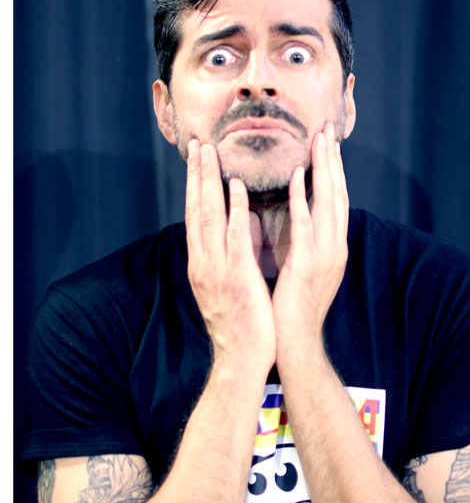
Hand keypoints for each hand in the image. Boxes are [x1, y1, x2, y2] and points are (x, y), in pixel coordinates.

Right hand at [185, 140, 275, 373]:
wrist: (242, 359)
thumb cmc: (240, 323)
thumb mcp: (228, 285)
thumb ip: (232, 252)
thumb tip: (242, 222)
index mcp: (201, 264)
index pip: (195, 217)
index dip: (195, 186)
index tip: (196, 160)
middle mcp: (203, 262)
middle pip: (195, 210)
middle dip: (196, 175)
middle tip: (197, 143)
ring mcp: (217, 268)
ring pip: (208, 216)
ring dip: (208, 182)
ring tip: (209, 152)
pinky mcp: (236, 276)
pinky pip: (234, 236)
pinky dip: (233, 209)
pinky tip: (236, 186)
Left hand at [272, 122, 348, 357]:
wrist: (295, 340)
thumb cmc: (294, 305)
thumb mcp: (304, 267)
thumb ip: (305, 240)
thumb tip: (298, 216)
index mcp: (334, 246)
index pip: (337, 200)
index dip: (334, 171)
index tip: (328, 143)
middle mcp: (335, 247)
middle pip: (338, 195)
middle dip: (334, 162)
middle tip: (328, 130)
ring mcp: (325, 255)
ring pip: (329, 203)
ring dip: (325, 170)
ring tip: (319, 141)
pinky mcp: (308, 265)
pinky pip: (306, 225)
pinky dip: (304, 199)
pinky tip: (299, 177)